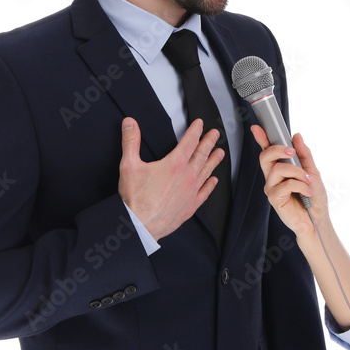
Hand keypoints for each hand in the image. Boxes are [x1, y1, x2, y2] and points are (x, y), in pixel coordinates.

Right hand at [118, 117, 223, 239]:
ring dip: (214, 160)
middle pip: (202, 154)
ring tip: (220, 153)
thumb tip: (130, 124)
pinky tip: (214, 181)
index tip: (200, 124)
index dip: (196, 131)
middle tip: (215, 134)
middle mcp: (187, 177)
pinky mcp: (190, 206)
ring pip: (206, 172)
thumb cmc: (135, 199)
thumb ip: (131, 141)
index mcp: (174, 164)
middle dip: (209, 142)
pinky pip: (205, 193)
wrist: (140, 225)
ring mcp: (191, 192)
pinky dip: (210, 185)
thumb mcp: (129, 165)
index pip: (189, 142)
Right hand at [251, 126, 327, 237]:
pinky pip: (286, 184)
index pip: (268, 151)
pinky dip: (300, 186)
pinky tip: (307, 192)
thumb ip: (304, 154)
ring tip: (307, 182)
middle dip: (279, 150)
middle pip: (265, 156)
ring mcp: (271, 188)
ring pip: (278, 169)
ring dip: (297, 173)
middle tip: (292, 152)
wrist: (317, 219)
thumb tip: (297, 136)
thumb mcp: (312, 171)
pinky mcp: (274, 198)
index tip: (257, 128)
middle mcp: (273, 177)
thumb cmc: (313, 198)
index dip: (261, 139)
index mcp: (280, 168)